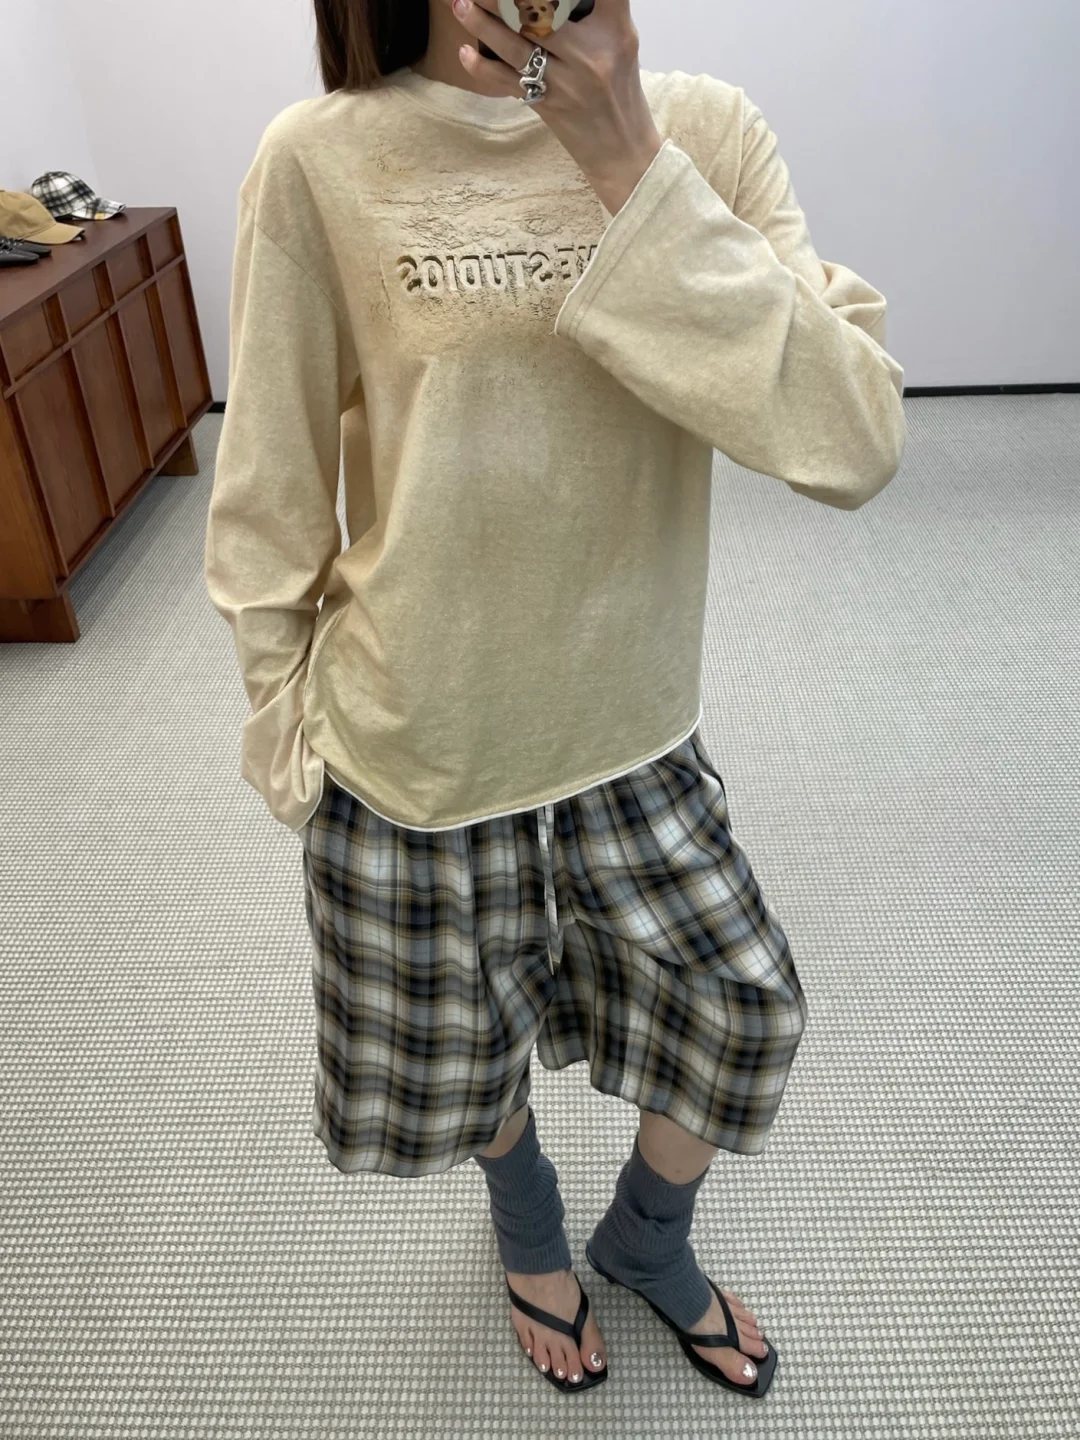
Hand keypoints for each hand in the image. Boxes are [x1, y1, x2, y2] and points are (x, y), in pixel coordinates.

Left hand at [442, 0, 663, 213]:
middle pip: (542, 13)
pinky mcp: (547, 105)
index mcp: (615, 31)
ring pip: (517, 45)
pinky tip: (465, 52)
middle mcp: (590, 55)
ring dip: (483, 24)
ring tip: (461, 4)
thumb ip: (601, 9)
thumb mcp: (622, 42)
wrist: (621, 151)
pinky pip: (507, 83)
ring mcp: (566, 82)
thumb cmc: (620, 90)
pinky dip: (482, 68)